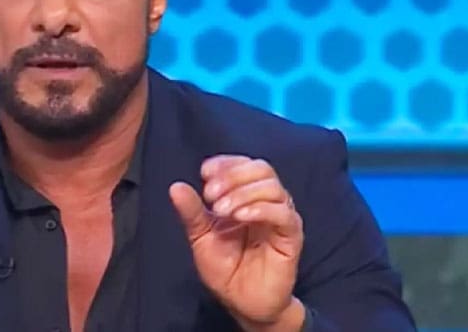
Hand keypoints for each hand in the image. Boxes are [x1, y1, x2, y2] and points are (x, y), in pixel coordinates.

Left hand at [169, 155, 303, 329]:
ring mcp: (280, 217)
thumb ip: (192, 212)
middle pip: (260, 168)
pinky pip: (283, 213)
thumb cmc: (224, 268)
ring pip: (272, 186)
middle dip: (232, 176)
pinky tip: (241, 217)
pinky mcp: (291, 236)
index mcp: (244, 195)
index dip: (225, 163)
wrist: (242, 302)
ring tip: (222, 210)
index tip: (205, 173)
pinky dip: (261, 209)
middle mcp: (265, 201)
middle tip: (211, 195)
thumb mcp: (201, 237)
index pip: (242, 164)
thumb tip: (176, 187)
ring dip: (243, 193)